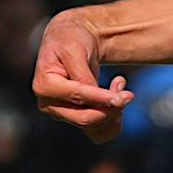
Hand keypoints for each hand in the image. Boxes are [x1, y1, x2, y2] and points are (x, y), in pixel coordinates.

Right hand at [31, 12, 132, 144]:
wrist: (70, 41)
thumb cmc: (71, 40)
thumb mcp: (75, 49)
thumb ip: (83, 74)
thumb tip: (96, 97)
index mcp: (44, 85)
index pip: (77, 97)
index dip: (102, 98)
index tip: (126, 96)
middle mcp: (48, 103)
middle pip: (84, 118)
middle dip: (111, 109)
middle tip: (128, 93)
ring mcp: (60, 113)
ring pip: (93, 126)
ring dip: (114, 113)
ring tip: (119, 86)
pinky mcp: (73, 117)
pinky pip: (97, 131)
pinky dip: (113, 120)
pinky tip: (117, 99)